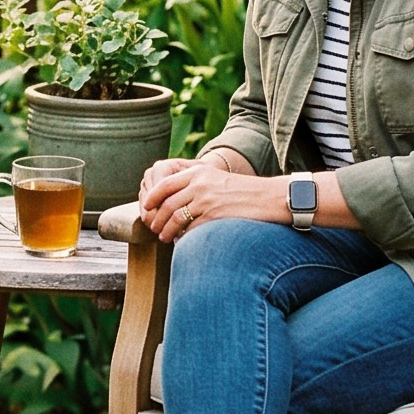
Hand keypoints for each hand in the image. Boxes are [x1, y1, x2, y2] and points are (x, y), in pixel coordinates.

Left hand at [138, 159, 280, 241]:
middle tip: (153, 227)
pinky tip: (181, 241)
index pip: (164, 184)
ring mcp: (206, 200)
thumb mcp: (215, 178)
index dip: (151, 198)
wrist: (267, 197)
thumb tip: (171, 198)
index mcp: (197, 172)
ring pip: (175, 218)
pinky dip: (182, 237)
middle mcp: (199, 184)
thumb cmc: (241, 190)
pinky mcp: (214, 216)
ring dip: (165, 230)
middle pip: (167, 204)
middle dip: (157, 218)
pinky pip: (190, 229)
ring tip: (163, 237)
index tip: (146, 208)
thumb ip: (194, 183)